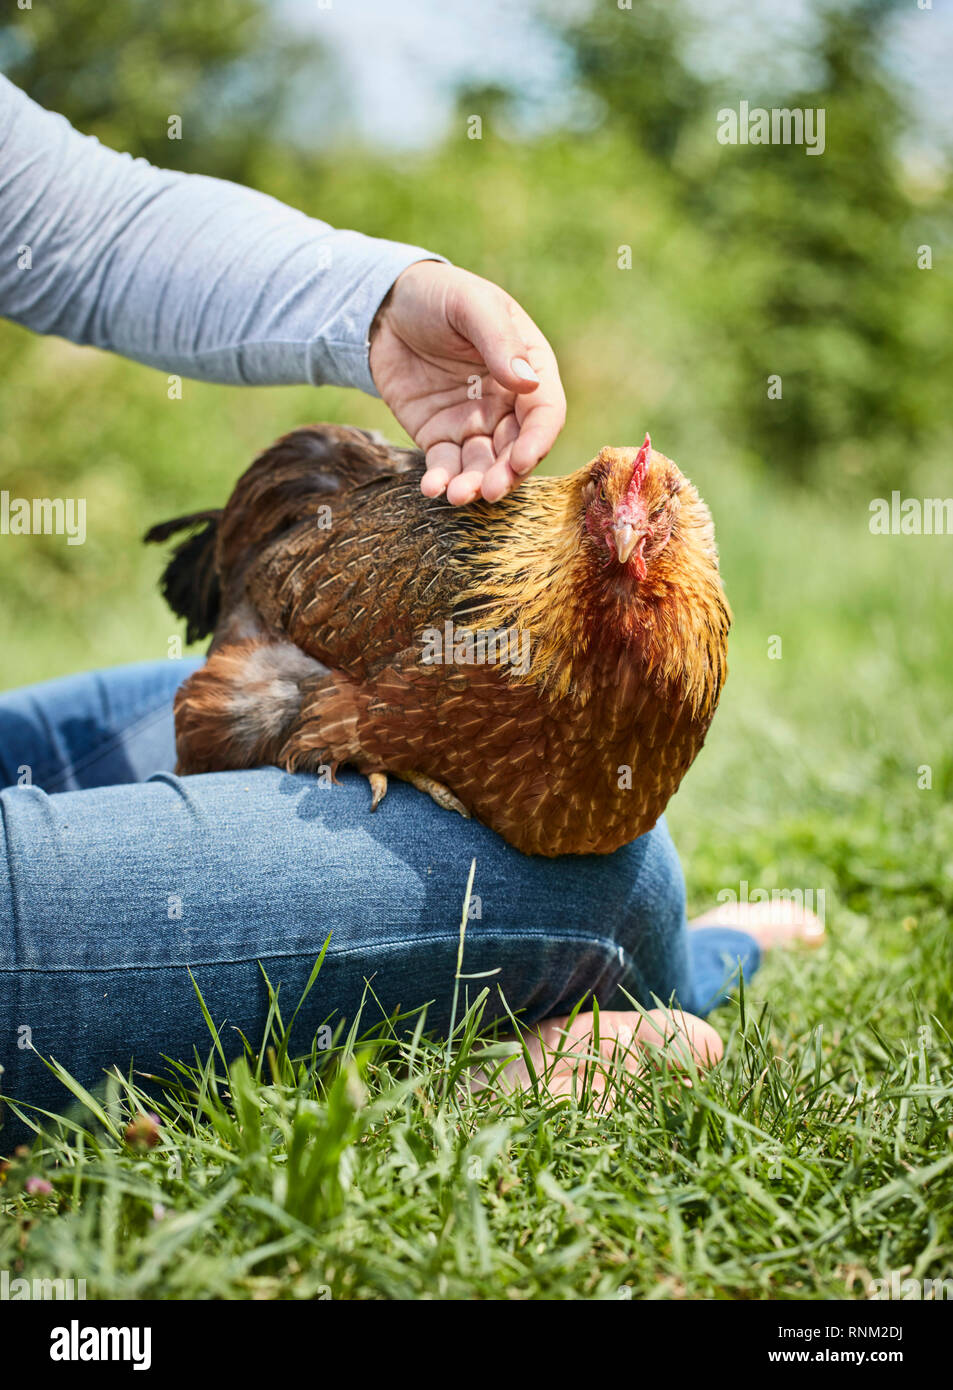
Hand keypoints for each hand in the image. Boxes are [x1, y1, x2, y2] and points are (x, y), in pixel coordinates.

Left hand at [368, 261, 565, 504]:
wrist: (383, 307)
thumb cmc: (437, 295)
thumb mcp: (471, 305)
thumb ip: (499, 341)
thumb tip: (528, 383)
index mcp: (528, 368)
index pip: (544, 412)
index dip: (537, 439)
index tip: (521, 460)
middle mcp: (507, 402)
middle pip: (517, 448)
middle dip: (507, 474)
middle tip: (490, 490)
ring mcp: (474, 422)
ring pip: (484, 465)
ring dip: (475, 485)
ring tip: (457, 495)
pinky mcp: (440, 436)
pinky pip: (446, 465)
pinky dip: (442, 480)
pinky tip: (433, 488)